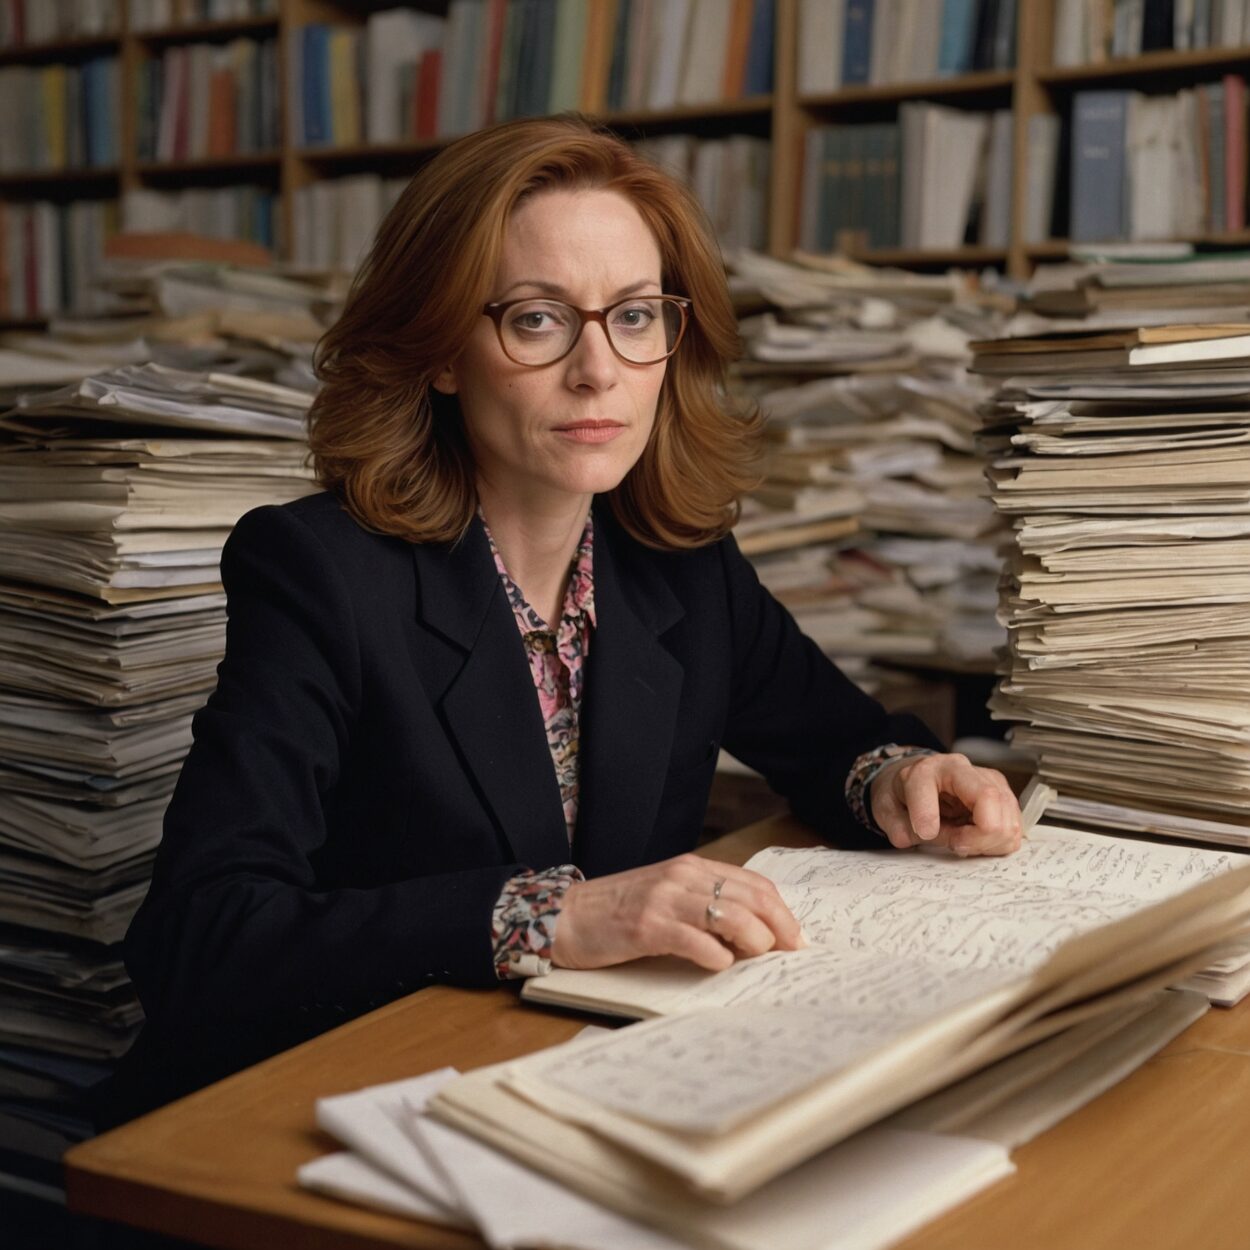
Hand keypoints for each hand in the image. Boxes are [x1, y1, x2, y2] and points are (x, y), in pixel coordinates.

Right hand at [551, 853, 804, 972]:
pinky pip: (696, 940)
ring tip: (758, 959)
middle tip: (791, 954)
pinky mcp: (646, 926)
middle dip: (780, 928)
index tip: (796, 938)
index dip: (782, 912)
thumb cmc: (618, 911)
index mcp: (691, 868)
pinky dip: (717, 957)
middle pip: (751, 898)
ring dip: (754, 942)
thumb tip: (753, 934)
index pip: (754, 884)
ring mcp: (664, 900)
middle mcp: (682, 877)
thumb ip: (705, 906)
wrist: (566, 915)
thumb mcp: (668, 897)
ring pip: (731, 916)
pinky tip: (720, 965)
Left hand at [870, 752, 1021, 857]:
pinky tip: (978, 841)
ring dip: (989, 843)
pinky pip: (1014, 829)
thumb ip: (898, 826)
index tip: (925, 833)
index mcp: (927, 770)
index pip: (932, 789)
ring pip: (1008, 819)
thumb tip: (922, 835)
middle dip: (975, 836)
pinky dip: (999, 843)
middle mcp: (962, 770)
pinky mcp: (1004, 797)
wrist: (918, 783)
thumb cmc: (903, 795)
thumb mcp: (886, 809)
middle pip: (989, 801)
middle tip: (954, 845)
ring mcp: (988, 782)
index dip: (928, 816)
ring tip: (964, 842)